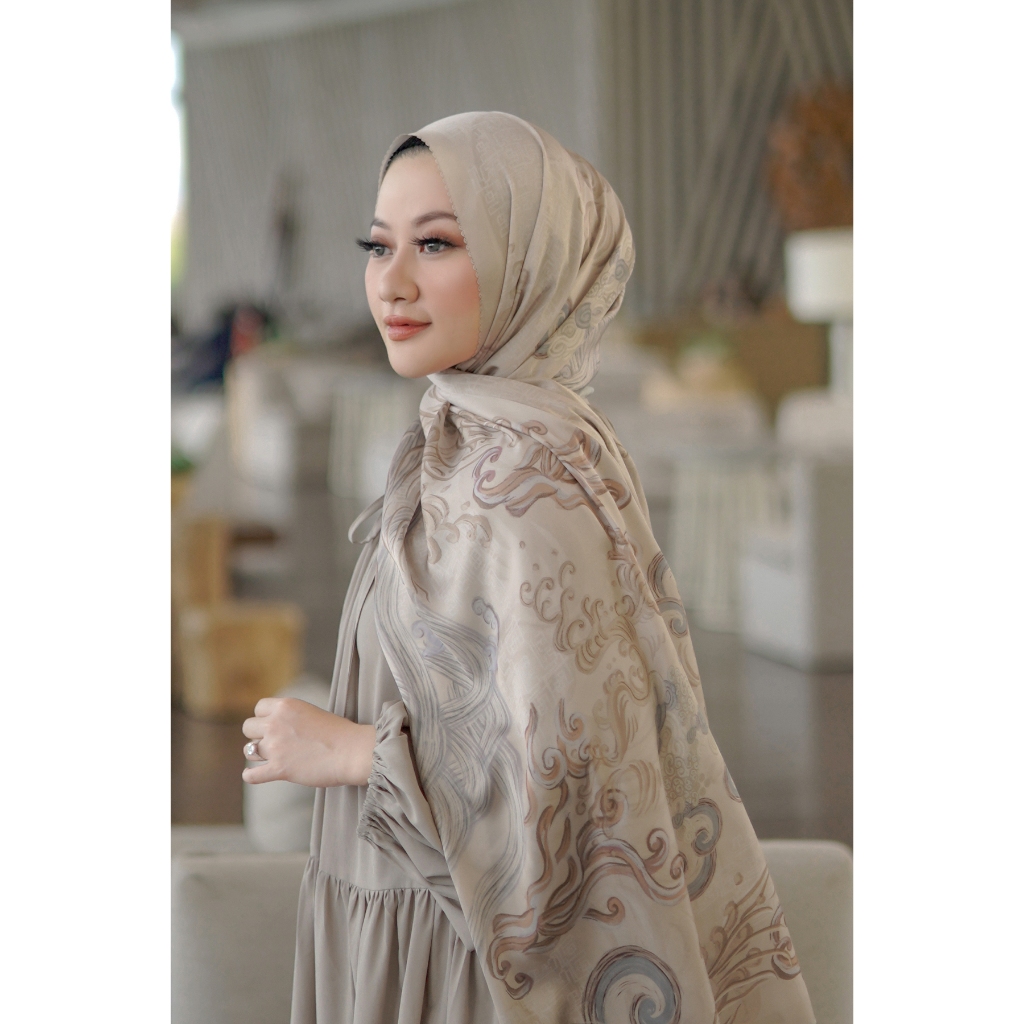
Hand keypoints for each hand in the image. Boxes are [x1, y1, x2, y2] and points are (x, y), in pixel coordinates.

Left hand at [241, 697, 375, 787]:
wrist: (353, 751)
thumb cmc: (340, 733)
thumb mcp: (310, 713)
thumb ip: (290, 717)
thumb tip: (274, 727)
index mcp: (286, 706)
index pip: (258, 708)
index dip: (264, 717)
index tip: (272, 726)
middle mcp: (276, 723)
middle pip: (248, 727)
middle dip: (258, 735)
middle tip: (272, 742)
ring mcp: (276, 746)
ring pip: (249, 750)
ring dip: (259, 754)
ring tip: (273, 757)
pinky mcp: (279, 769)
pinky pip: (252, 775)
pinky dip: (252, 777)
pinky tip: (253, 776)